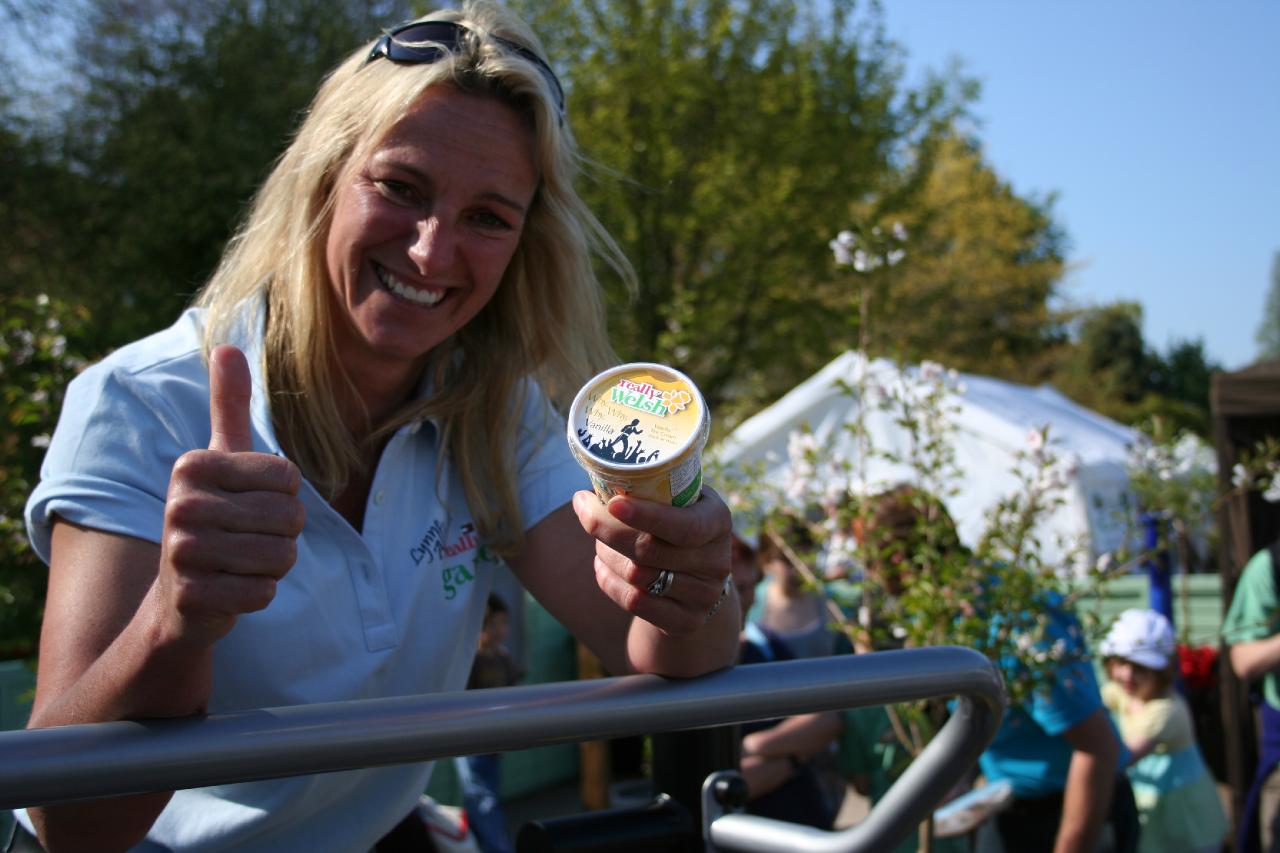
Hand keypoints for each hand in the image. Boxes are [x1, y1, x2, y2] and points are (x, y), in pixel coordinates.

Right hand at [156, 345, 304, 646]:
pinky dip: (258, 594)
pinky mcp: (192, 597)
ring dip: (273, 565)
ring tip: (241, 563)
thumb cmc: (215, 516)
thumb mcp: (222, 458)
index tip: (250, 504)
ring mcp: (182, 553)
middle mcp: (182, 504)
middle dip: (284, 535)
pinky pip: (263, 592)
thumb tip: (227, 346)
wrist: (180, 596)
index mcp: (194, 466)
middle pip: (290, 517)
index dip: (286, 497)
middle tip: (248, 539)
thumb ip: (229, 406)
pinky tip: (230, 589)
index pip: (289, 478)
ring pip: (281, 556)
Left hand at [572, 485, 732, 634]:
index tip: (612, 502)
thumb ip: (655, 490)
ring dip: (606, 554)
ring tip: (598, 540)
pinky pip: (635, 602)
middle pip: (649, 551)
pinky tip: (602, 566)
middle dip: (607, 529)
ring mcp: (704, 596)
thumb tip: (596, 477)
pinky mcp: (687, 621)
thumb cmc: (678, 526)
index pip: (684, 525)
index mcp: (718, 521)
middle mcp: (717, 562)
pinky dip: (608, 581)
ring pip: (637, 576)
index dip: (647, 516)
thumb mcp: (681, 502)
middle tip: (585, 511)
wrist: (698, 580)